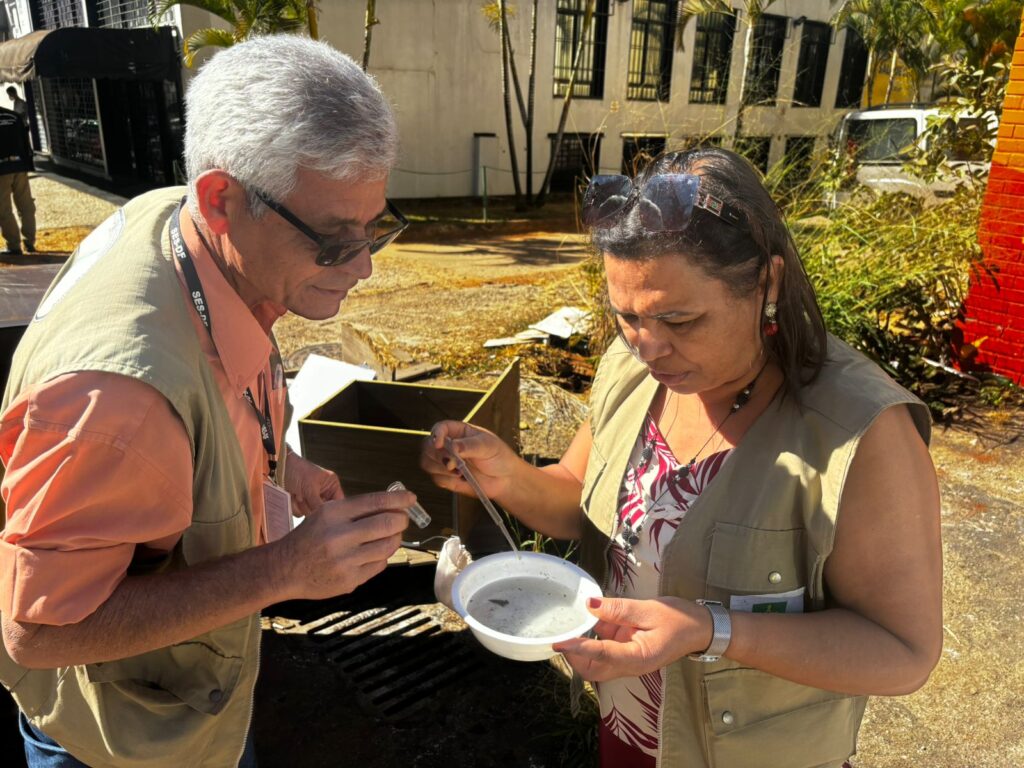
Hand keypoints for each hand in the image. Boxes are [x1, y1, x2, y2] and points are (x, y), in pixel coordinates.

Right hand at [275, 490, 410, 599]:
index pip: (375, 502)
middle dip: (401, 519)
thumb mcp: (326, 514)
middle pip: (387, 523)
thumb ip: (356, 510)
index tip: (411, 498)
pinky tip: (374, 552)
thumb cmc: (310, 538)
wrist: (285, 569)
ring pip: (388, 546)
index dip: (398, 499)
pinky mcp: (350, 580)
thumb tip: (393, 504)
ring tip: (391, 535)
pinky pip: (379, 564)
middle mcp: (339, 536)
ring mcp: (345, 560)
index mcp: (333, 514)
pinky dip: (382, 556)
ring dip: (395, 538)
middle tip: (403, 518)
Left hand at [284, 451, 342, 516]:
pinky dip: (295, 506)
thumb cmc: (298, 471)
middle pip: (323, 510)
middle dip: (313, 505)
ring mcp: (311, 498)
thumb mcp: (310, 487)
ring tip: (298, 494)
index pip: (338, 502)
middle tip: (305, 496)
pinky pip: (300, 513)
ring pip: (311, 513)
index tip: (323, 513)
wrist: (278, 468)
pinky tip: (292, 496)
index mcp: (331, 485)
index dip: (332, 509)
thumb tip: (322, 518)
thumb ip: (318, 504)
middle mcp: (323, 493)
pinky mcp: (300, 503)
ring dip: (302, 505)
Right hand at [420, 420, 517, 500]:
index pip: (440, 428)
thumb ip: (468, 445)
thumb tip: (452, 447)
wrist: (506, 479)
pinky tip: (461, 479)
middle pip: (427, 446)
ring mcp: (446, 462)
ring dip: (439, 468)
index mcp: (458, 431)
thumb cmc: (499, 457)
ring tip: (459, 472)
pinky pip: (436, 478)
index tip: (439, 444)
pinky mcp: (446, 478)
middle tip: (452, 463)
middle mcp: (448, 445)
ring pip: (427, 462)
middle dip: (437, 455)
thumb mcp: (487, 446)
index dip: (436, 434)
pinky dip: (446, 480)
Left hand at [552, 596, 712, 681]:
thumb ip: (618, 609)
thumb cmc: (680, 620)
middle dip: (574, 656)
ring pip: (597, 662)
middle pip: (594, 669)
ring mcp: (627, 660)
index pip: (602, 655)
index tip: (559, 641)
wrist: (701, 628)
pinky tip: (587, 619)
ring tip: (568, 626)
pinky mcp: (626, 651)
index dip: (578, 648)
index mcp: (638, 658)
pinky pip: (605, 649)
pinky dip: (593, 638)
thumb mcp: (649, 610)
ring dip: (581, 648)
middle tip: (560, 634)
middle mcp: (630, 665)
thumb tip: (590, 604)